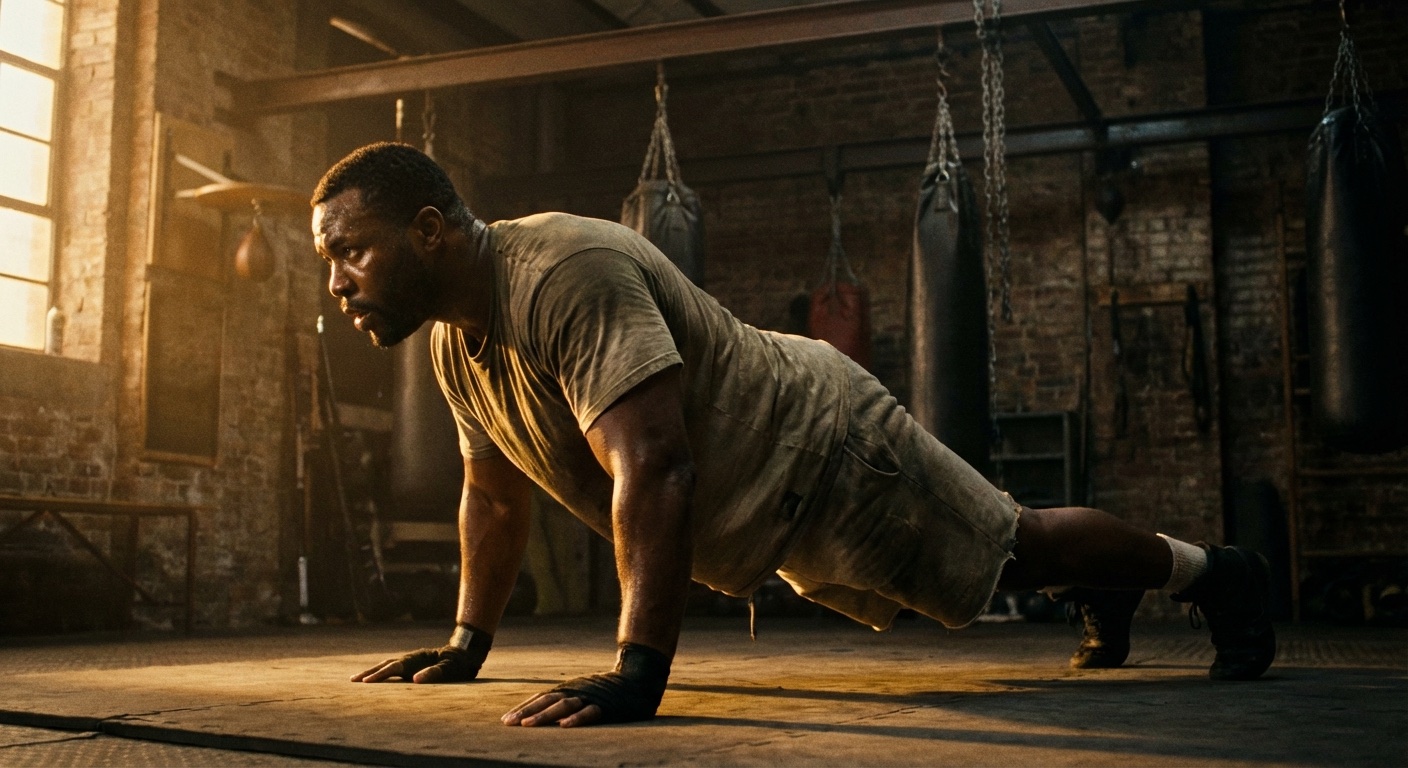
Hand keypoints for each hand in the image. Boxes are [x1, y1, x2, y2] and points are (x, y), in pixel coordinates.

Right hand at [350, 645, 483, 683]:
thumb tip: (416, 680)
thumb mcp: (449, 669)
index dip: (380, 675)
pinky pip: (393, 669)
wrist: (463, 652)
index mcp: (416, 660)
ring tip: (357, 679)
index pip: (394, 668)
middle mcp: (410, 659)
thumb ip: (433, 673)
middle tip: (352, 681)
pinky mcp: (412, 665)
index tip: (365, 682)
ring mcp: (410, 661)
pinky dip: (381, 673)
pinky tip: (375, 679)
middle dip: (369, 672)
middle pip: (386, 665)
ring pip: (387, 665)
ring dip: (372, 672)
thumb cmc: (457, 663)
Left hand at [501, 643, 670, 727]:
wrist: (638, 677)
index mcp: (569, 689)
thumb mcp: (583, 693)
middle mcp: (576, 691)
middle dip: (526, 712)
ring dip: (544, 715)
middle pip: (547, 701)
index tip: (506, 720)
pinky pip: (590, 712)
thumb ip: (567, 702)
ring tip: (527, 726)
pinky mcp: (606, 705)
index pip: (541, 698)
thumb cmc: (608, 690)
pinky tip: (564, 727)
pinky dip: (576, 719)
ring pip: (563, 706)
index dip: (523, 708)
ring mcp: (590, 697)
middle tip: (508, 723)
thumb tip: (544, 715)